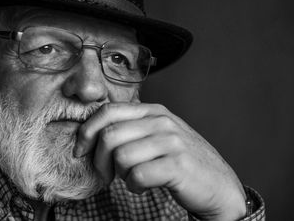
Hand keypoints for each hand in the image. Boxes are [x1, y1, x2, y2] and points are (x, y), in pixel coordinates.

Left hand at [74, 102, 246, 219]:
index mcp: (153, 111)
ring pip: (121, 156)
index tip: (81, 150)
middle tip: (106, 174)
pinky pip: (138, 175)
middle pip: (109, 135)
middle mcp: (162, 121)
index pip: (107, 111)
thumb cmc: (180, 161)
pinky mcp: (178, 165)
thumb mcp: (156, 135)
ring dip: (120, 174)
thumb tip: (91, 132)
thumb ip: (130, 128)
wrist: (218, 185)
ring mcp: (171, 142)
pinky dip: (134, 186)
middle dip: (99, 159)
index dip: (87, 131)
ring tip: (133, 178)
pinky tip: (143, 186)